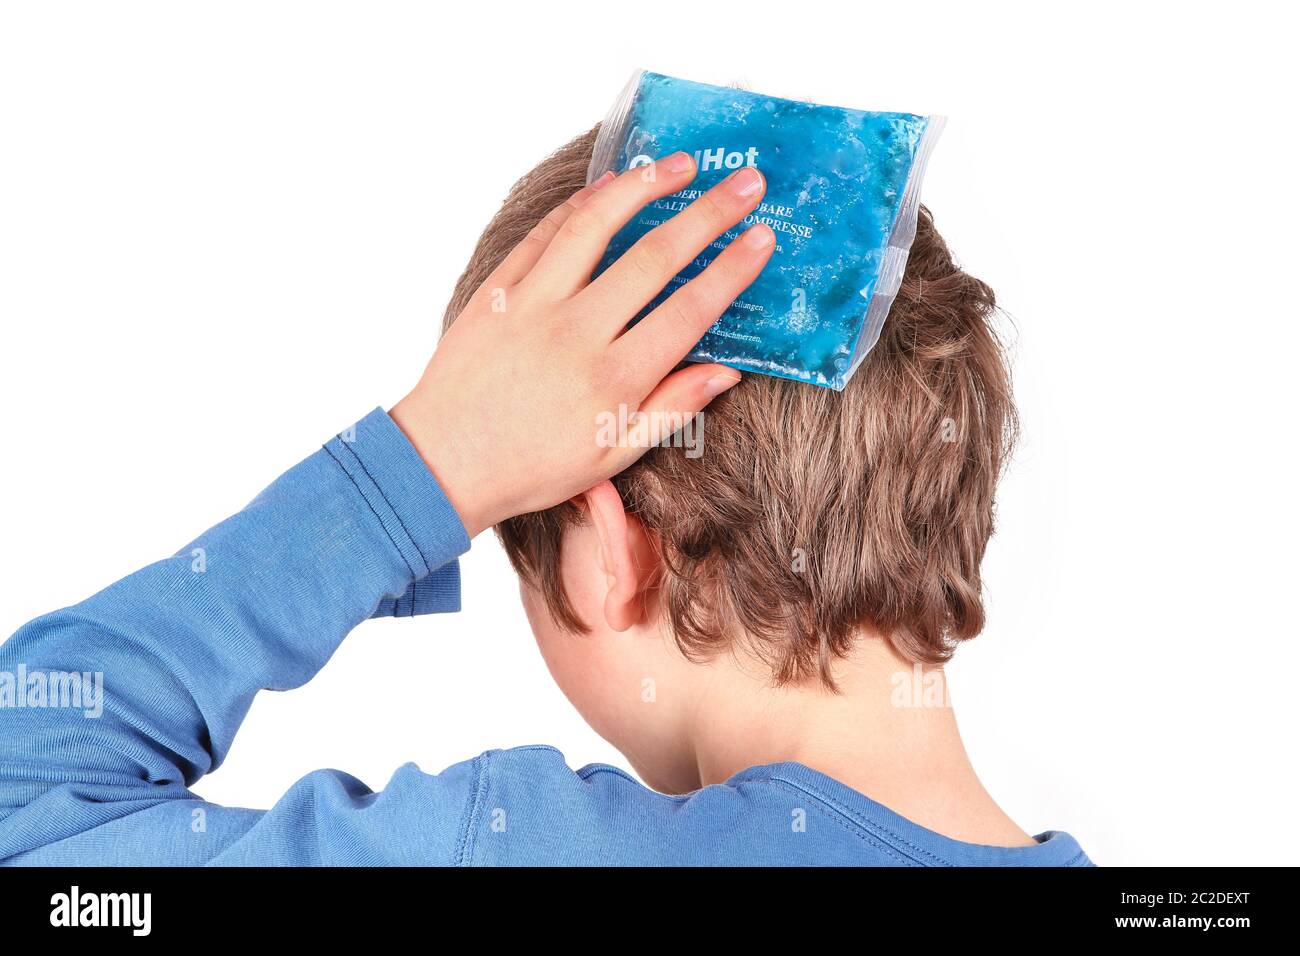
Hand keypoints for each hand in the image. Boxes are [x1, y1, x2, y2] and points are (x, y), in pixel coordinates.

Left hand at [390, 151, 773, 537]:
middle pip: (655, 257)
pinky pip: (544, 234)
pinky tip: (610, 185)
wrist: (442, 464)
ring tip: (680, 163)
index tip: (763, 237)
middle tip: (746, 182)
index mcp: (614, 379)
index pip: (689, 311)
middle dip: (709, 214)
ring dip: (643, 186)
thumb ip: (671, 409)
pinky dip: (580, 203)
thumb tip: (725, 371)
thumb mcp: (612, 455)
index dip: (732, 269)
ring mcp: (533, 305)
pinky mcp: (498, 290)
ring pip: (596, 226)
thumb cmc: (532, 467)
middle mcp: (577, 333)